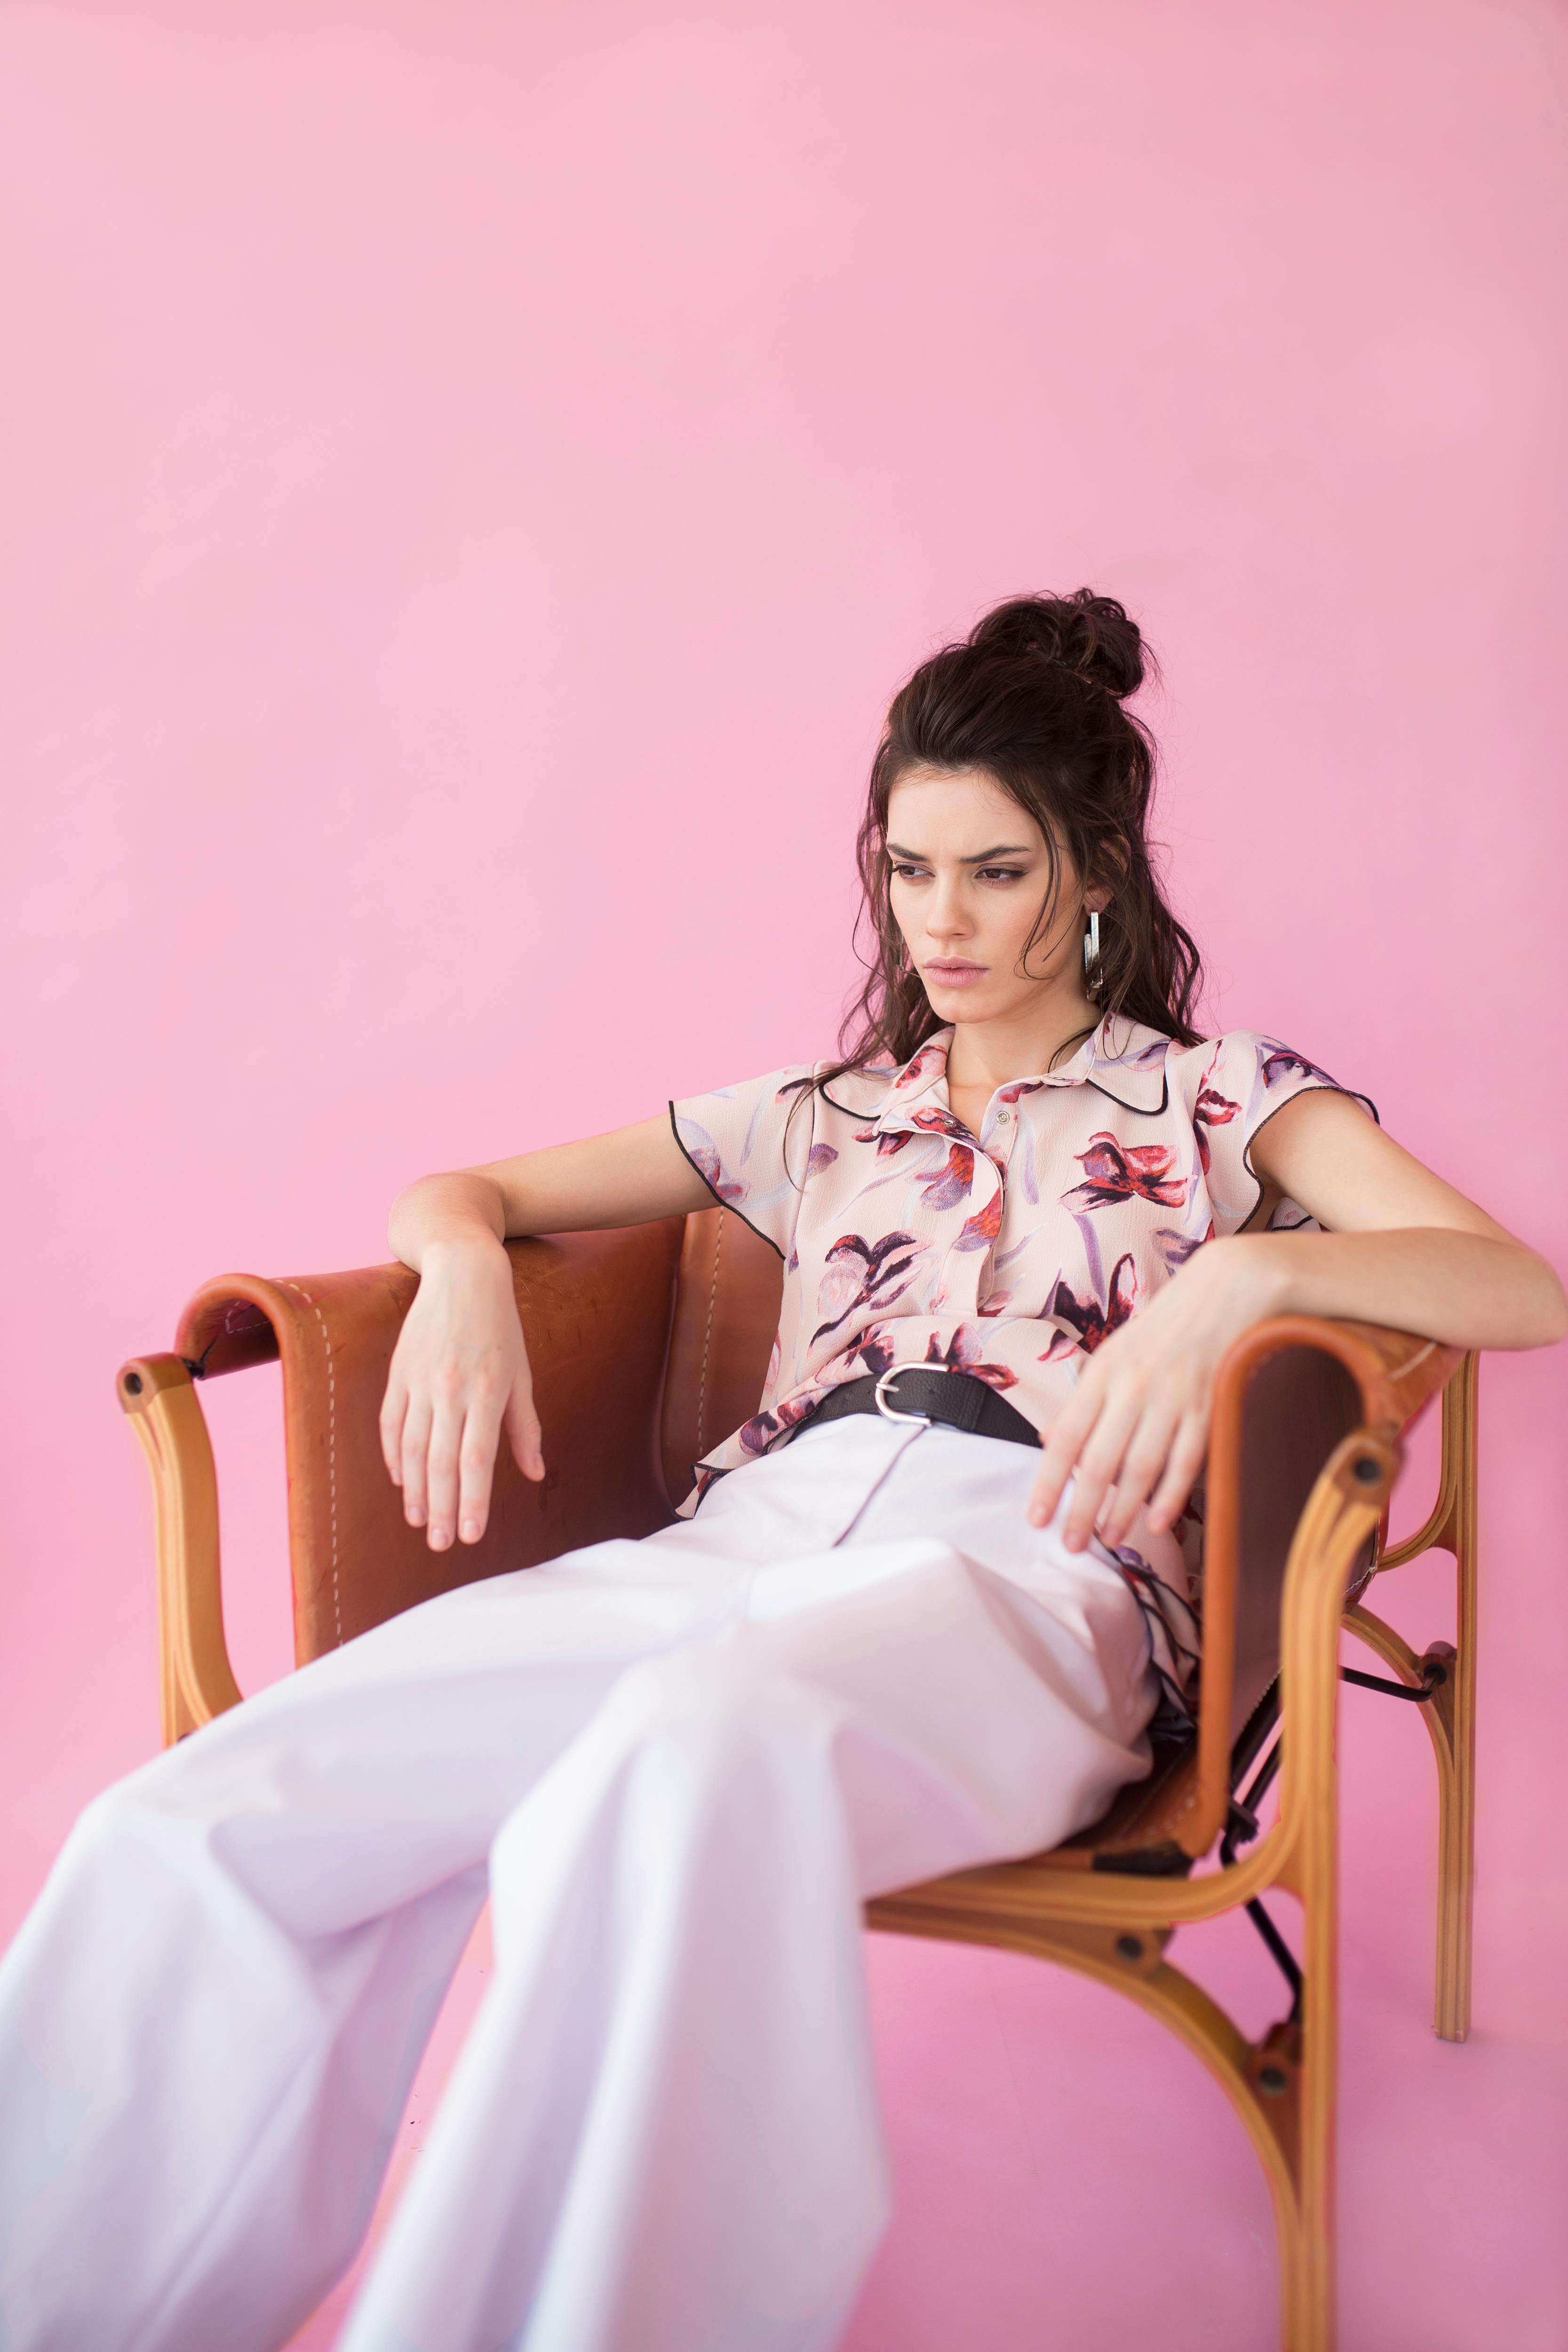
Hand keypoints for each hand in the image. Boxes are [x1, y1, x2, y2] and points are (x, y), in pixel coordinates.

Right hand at [378, 1239, 544, 1550]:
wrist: (462, 1273)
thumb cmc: (500, 1326)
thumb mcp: (521, 1373)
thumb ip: (524, 1427)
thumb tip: (533, 1474)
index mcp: (487, 1391)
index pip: (477, 1459)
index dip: (473, 1500)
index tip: (471, 1535)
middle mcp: (450, 1390)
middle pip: (442, 1462)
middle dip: (442, 1508)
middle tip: (441, 1545)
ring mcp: (420, 1381)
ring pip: (412, 1448)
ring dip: (415, 1490)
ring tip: (420, 1522)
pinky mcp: (398, 1373)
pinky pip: (392, 1424)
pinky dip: (394, 1455)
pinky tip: (400, 1481)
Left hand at [1028, 1238, 1281, 1551]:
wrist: (1225, 1289)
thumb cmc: (1163, 1327)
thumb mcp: (1113, 1353)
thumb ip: (1084, 1399)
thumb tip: (1051, 1439)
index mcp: (1103, 1373)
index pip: (1066, 1437)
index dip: (1049, 1482)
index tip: (1037, 1518)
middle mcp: (1133, 1387)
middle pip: (1100, 1462)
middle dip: (1083, 1509)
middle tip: (1073, 1545)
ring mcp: (1173, 1399)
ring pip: (1142, 1468)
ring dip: (1123, 1510)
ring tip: (1110, 1539)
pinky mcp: (1209, 1408)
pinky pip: (1187, 1461)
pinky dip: (1172, 1496)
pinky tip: (1158, 1522)